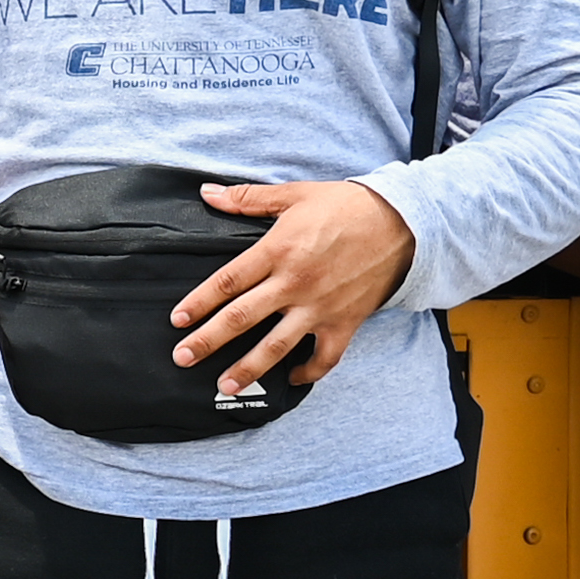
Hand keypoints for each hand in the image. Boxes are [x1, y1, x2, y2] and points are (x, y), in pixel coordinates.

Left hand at [178, 179, 418, 395]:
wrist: (402, 222)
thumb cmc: (346, 206)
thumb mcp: (294, 194)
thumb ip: (247, 199)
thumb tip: (207, 193)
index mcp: (277, 251)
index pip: (227, 282)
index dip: (199, 303)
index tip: (177, 320)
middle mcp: (294, 284)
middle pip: (242, 318)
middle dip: (208, 341)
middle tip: (183, 358)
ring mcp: (320, 307)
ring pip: (277, 345)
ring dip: (249, 368)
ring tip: (225, 385)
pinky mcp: (345, 322)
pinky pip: (325, 356)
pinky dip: (309, 372)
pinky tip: (291, 379)